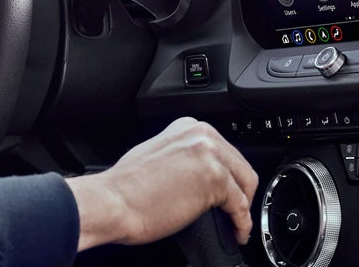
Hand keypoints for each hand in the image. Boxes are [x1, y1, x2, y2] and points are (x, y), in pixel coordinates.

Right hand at [66, 117, 257, 251]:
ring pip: (246, 184)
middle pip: (240, 165)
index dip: (229, 175)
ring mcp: (210, 156)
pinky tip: (237, 232)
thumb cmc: (126, 187)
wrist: (113, 202)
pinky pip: (241, 206)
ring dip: (244, 208)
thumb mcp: (157, 153)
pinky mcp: (215, 180)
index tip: (230, 190)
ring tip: (238, 224)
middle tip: (236, 211)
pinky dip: (242, 223)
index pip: (224, 150)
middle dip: (241, 191)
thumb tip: (197, 173)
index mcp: (188, 127)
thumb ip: (182, 155)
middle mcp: (202, 136)